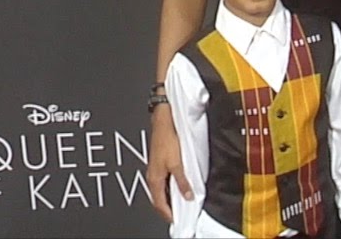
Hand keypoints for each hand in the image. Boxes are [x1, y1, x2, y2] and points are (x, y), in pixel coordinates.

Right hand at [148, 106, 191, 220]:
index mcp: (154, 178)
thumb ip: (182, 180)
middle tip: (179, 214)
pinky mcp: (160, 162)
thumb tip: (187, 195)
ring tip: (181, 203)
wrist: (164, 121)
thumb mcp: (177, 162)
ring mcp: (155, 169)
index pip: (159, 203)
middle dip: (168, 208)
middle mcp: (153, 175)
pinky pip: (164, 180)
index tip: (176, 220)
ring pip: (161, 189)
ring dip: (170, 197)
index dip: (167, 213)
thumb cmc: (167, 138)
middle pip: (159, 198)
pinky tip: (179, 186)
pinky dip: (171, 187)